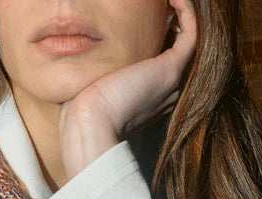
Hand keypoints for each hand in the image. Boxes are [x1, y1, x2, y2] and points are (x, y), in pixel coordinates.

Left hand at [58, 0, 196, 179]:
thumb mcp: (88, 85)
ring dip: (182, 13)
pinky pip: (191, 33)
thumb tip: (70, 54)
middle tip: (160, 1)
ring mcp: (171, 80)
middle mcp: (164, 90)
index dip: (156, 34)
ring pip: (187, 39)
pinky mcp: (171, 70)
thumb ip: (93, 71)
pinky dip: (187, 11)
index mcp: (146, 97)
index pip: (158, 60)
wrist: (90, 124)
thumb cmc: (80, 112)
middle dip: (171, 20)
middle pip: (175, 47)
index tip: (142, 14)